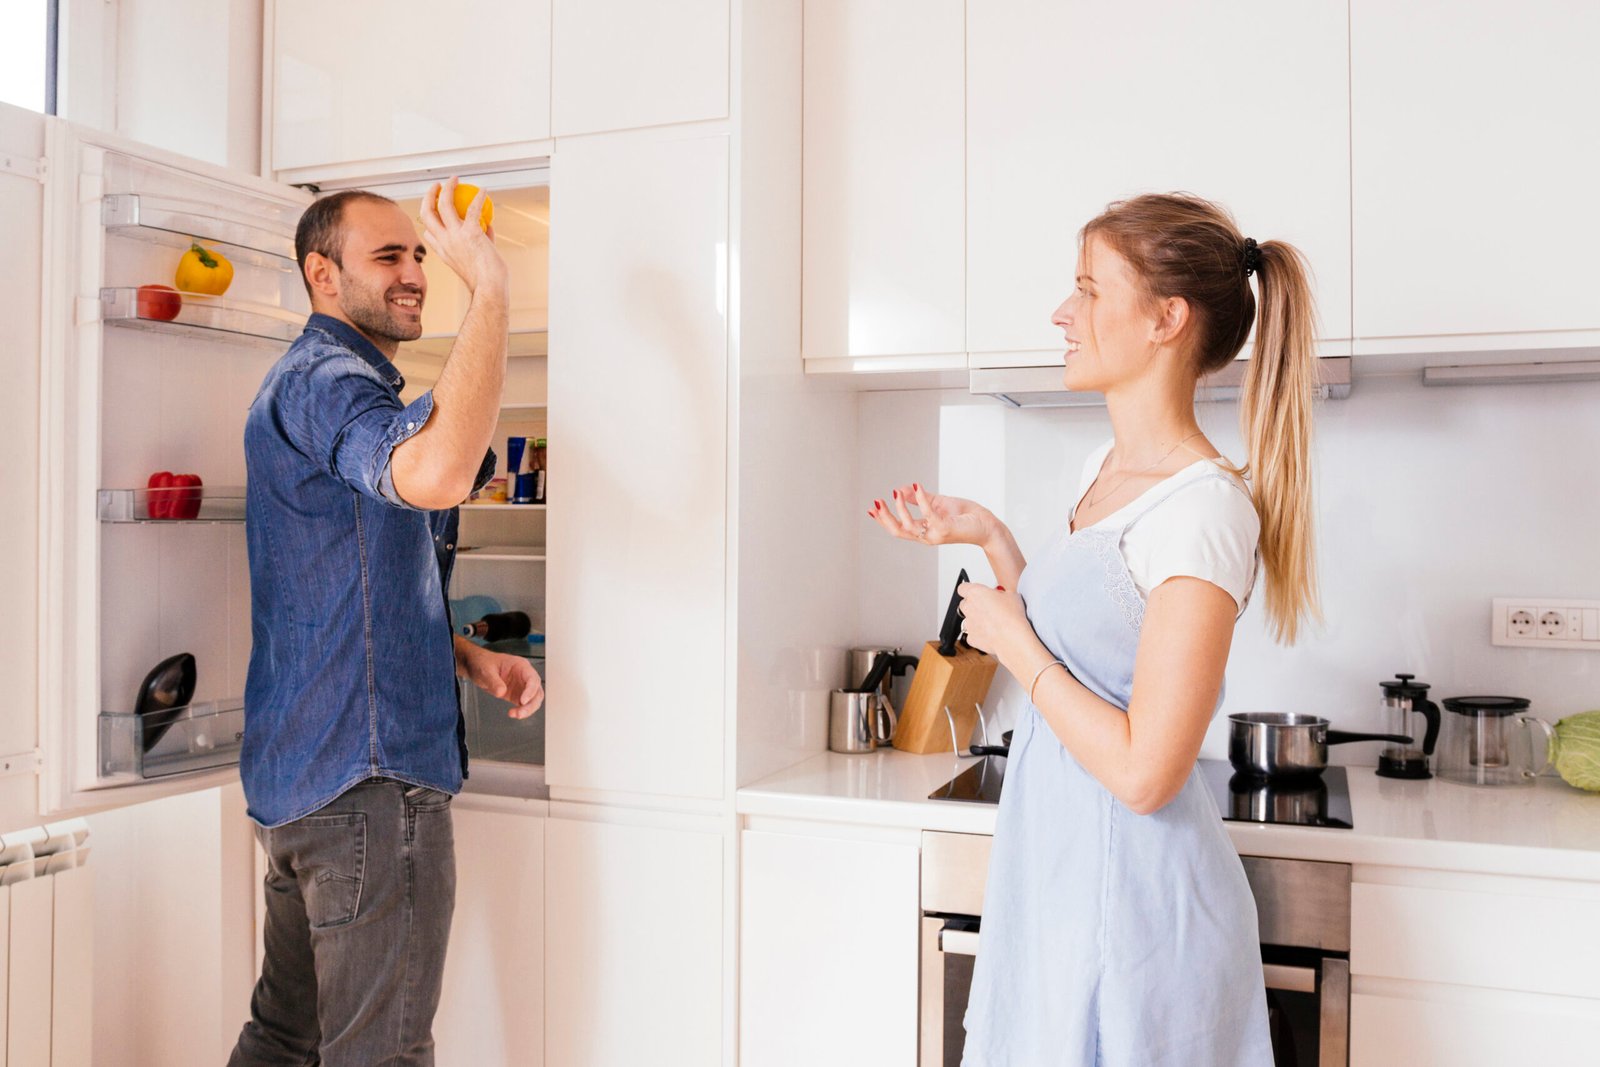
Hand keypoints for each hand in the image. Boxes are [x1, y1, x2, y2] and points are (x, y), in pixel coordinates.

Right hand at [418, 177, 508, 296]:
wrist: (489, 287)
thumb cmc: (487, 280)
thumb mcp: (478, 260)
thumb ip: (482, 242)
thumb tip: (488, 227)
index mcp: (443, 252)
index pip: (428, 233)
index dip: (429, 221)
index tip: (436, 213)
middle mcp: (444, 242)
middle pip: (427, 213)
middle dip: (428, 196)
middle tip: (437, 187)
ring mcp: (455, 236)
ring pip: (443, 204)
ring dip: (447, 188)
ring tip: (453, 179)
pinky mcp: (470, 233)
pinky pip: (472, 208)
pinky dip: (478, 197)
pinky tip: (484, 191)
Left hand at [460, 645, 543, 718]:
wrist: (477, 666)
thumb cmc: (484, 662)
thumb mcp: (486, 670)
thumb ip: (494, 681)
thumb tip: (501, 692)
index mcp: (520, 666)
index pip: (532, 678)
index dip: (530, 690)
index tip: (523, 701)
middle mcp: (524, 676)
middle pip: (536, 691)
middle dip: (531, 704)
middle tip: (521, 713)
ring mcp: (521, 686)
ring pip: (533, 700)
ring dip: (528, 709)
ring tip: (516, 715)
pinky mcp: (516, 695)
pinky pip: (524, 705)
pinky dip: (521, 711)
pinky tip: (514, 714)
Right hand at [868, 483, 992, 546]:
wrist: (986, 524)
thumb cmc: (965, 515)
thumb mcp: (938, 503)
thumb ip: (920, 498)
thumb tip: (902, 489)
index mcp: (924, 531)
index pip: (899, 528)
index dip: (883, 520)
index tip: (872, 508)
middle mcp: (927, 536)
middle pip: (898, 531)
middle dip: (885, 518)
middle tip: (877, 503)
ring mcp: (935, 534)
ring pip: (909, 526)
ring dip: (900, 509)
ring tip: (896, 493)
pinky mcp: (945, 528)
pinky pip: (928, 513)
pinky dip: (920, 499)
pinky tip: (916, 487)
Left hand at [956, 581, 1028, 663]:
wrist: (1012, 638)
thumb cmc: (1012, 616)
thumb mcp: (1012, 595)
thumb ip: (1001, 593)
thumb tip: (1001, 595)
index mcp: (975, 593)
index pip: (963, 588)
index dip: (969, 590)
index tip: (976, 592)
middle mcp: (968, 607)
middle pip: (964, 603)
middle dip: (974, 605)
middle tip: (988, 607)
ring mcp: (968, 623)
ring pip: (968, 620)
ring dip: (976, 620)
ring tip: (992, 622)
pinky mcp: (971, 638)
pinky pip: (972, 634)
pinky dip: (979, 634)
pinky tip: (992, 634)